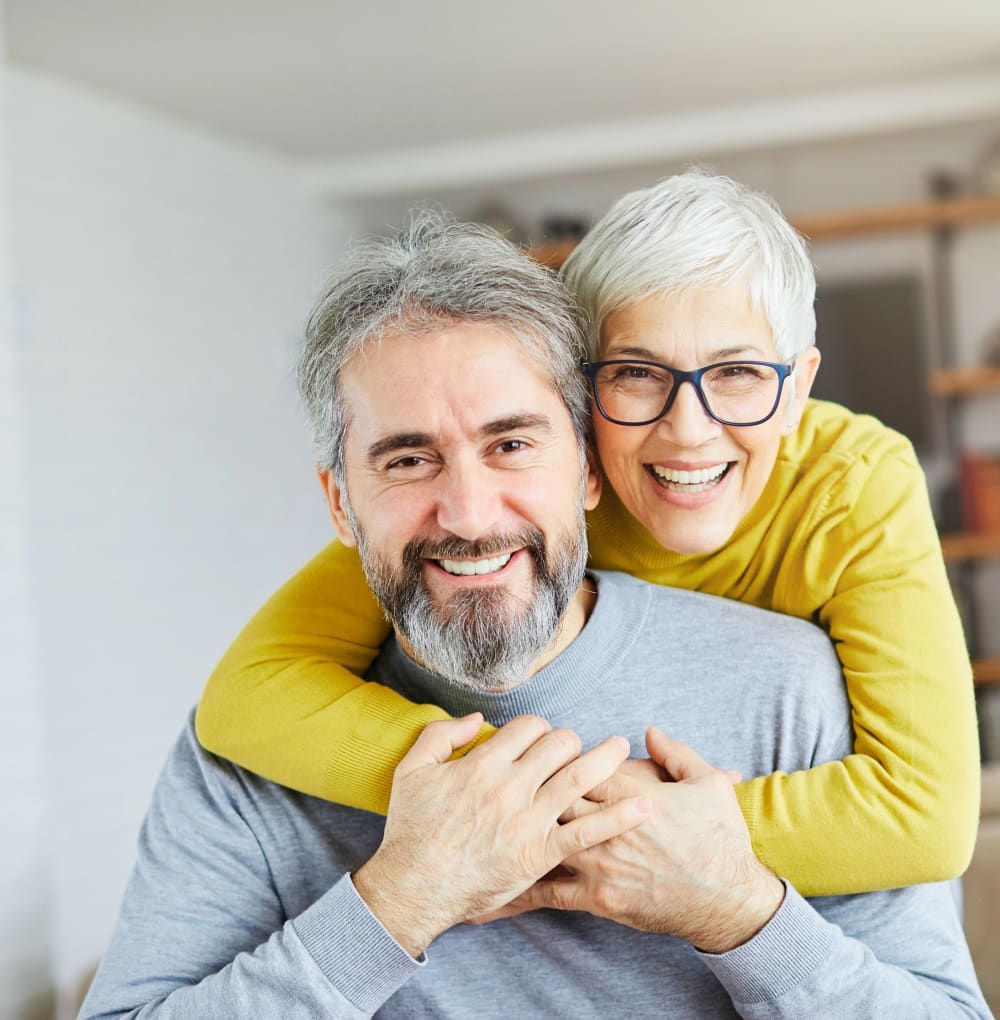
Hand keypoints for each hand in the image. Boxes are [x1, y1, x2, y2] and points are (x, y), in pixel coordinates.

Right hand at [352, 713, 651, 956]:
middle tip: (577, 748)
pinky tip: (643, 805)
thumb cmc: (411, 828)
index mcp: (484, 763)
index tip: (540, 740)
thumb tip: (477, 719)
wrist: (413, 886)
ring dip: (608, 758)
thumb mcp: (412, 769)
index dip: (540, 728)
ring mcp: (528, 821)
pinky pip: (587, 831)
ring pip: (580, 776)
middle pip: (560, 744)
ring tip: (623, 749)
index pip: (530, 727)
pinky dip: (618, 816)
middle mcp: (510, 786)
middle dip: (572, 740)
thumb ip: (443, 734)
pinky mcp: (539, 854)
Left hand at [481, 727, 782, 953]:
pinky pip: (548, 894)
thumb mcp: (706, 784)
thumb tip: (648, 731)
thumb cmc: (719, 839)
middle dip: (523, 785)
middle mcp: (605, 824)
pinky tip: (486, 893)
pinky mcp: (597, 896)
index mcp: (628, 791)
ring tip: (470, 823)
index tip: (534, 747)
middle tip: (497, 777)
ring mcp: (598, 862)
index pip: (578, 764)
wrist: (728, 899)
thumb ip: (674, 754)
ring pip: (542, 838)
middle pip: (550, 795)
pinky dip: (515, 892)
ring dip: (509, 830)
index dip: (553, 753)